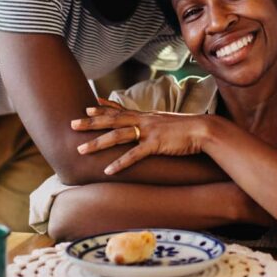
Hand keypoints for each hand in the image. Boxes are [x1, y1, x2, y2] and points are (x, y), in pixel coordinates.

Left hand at [71, 107, 212, 174]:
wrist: (204, 130)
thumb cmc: (188, 130)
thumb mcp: (168, 123)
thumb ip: (156, 125)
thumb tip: (149, 129)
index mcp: (146, 116)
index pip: (121, 110)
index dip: (103, 108)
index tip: (88, 106)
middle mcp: (144, 120)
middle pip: (112, 120)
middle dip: (90, 122)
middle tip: (72, 123)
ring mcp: (149, 131)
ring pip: (117, 136)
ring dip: (98, 143)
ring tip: (80, 150)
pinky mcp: (156, 144)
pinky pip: (134, 154)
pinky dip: (120, 163)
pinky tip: (108, 170)